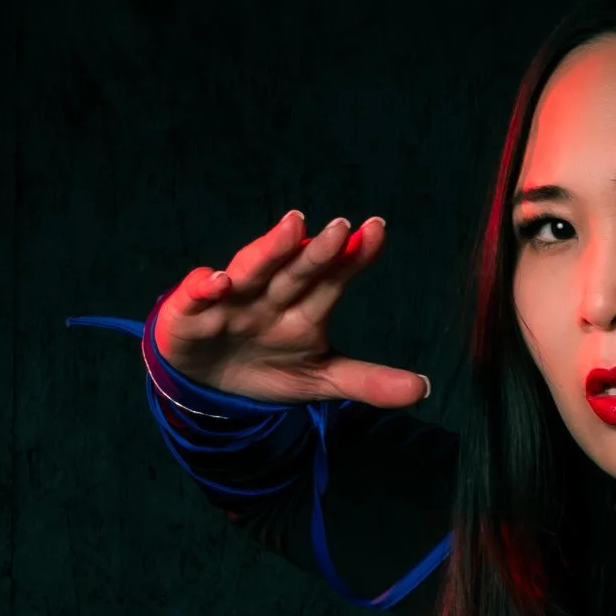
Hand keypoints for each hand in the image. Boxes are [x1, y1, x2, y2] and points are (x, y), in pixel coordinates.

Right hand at [151, 210, 431, 407]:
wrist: (207, 382)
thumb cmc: (268, 366)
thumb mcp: (321, 379)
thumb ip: (368, 381)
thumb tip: (424, 389)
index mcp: (305, 306)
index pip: (334, 276)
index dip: (354, 256)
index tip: (376, 230)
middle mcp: (272, 294)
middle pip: (298, 270)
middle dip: (318, 250)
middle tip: (340, 227)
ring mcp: (233, 300)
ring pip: (253, 270)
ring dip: (270, 249)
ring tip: (292, 227)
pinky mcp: (192, 314)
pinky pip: (196, 298)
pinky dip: (202, 288)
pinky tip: (215, 281)